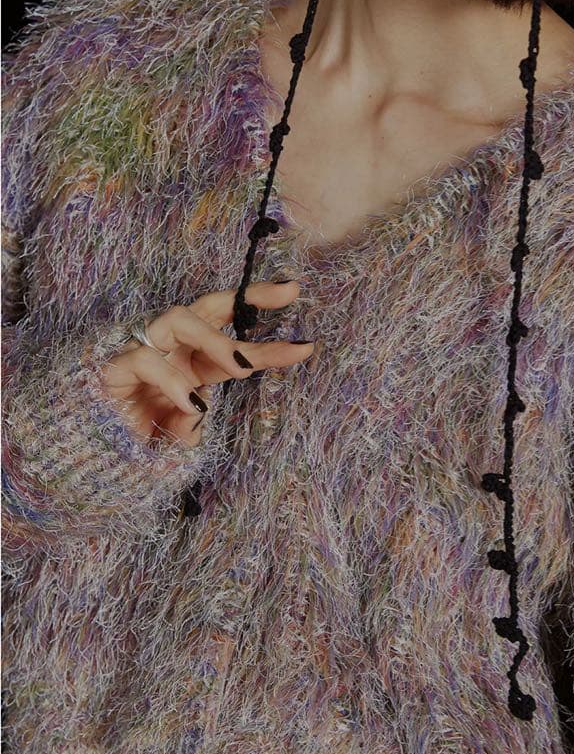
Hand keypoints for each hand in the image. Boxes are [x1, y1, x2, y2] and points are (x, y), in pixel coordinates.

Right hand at [99, 281, 313, 449]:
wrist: (86, 460)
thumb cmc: (136, 444)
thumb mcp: (179, 438)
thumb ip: (192, 426)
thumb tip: (200, 413)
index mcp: (192, 364)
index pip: (233, 338)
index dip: (269, 341)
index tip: (307, 342)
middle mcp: (171, 350)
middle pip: (210, 307)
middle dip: (251, 295)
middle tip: (289, 293)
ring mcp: (143, 352)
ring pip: (179, 318)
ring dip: (216, 340)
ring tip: (241, 367)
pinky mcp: (114, 366)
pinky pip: (146, 360)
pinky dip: (173, 382)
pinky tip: (190, 407)